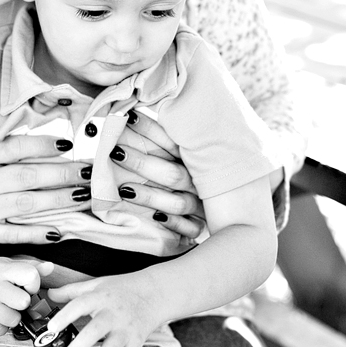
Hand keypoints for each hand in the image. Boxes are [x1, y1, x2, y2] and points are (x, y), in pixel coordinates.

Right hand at [0, 135, 90, 247]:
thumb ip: (11, 155)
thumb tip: (56, 145)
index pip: (14, 148)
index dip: (42, 145)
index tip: (68, 143)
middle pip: (27, 176)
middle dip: (62, 173)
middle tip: (87, 172)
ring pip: (26, 204)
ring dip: (58, 200)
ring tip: (83, 197)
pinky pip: (16, 233)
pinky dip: (38, 233)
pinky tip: (58, 231)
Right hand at [0, 258, 52, 336]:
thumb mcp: (6, 265)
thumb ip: (30, 267)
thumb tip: (50, 267)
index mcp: (2, 269)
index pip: (31, 276)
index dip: (33, 284)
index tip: (25, 286)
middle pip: (24, 302)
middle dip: (22, 303)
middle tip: (12, 299)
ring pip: (14, 320)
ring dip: (11, 316)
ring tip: (1, 306)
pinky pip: (2, 331)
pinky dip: (0, 326)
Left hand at [45, 273, 159, 346]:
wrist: (154, 292)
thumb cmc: (121, 289)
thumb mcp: (96, 284)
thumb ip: (71, 291)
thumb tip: (49, 295)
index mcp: (101, 297)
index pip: (80, 305)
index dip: (65, 316)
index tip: (51, 328)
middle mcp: (114, 314)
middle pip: (96, 331)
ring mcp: (126, 329)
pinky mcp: (137, 342)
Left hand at [115, 110, 204, 239]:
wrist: (229, 209)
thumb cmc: (186, 175)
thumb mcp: (175, 155)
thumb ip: (158, 143)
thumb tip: (128, 118)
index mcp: (192, 160)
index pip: (171, 143)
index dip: (150, 130)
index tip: (128, 118)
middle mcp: (197, 182)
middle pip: (172, 173)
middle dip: (143, 163)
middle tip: (117, 152)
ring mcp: (200, 205)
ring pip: (178, 202)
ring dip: (151, 196)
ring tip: (124, 189)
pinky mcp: (198, 226)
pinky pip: (190, 228)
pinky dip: (175, 223)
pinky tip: (157, 218)